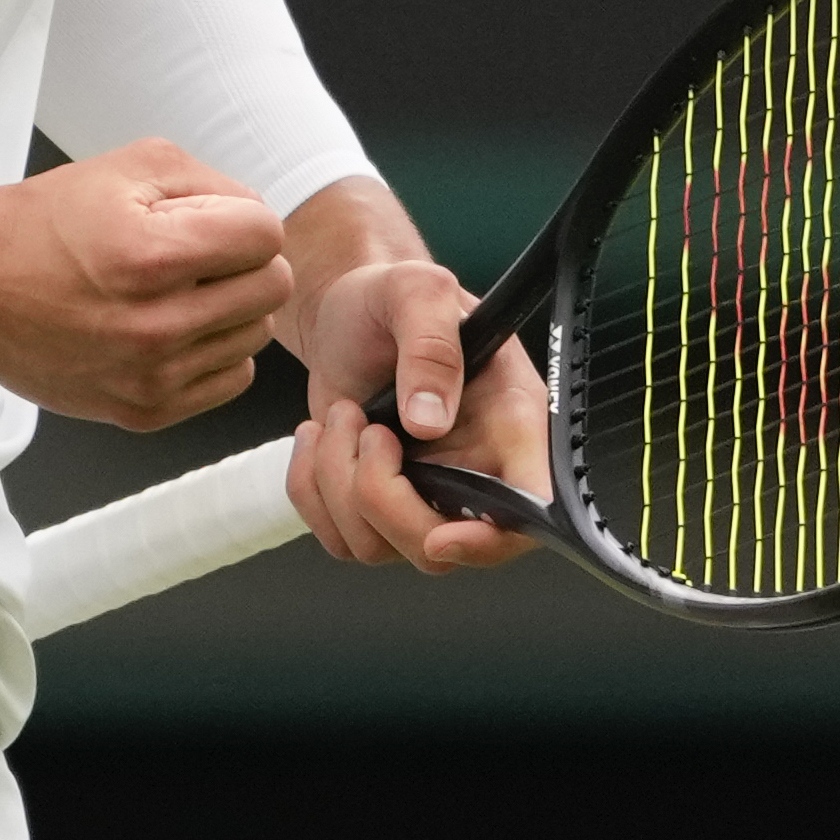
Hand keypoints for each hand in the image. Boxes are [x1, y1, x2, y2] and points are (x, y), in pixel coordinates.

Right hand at [0, 141, 289, 430]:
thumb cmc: (45, 223)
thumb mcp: (129, 167)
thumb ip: (212, 184)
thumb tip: (258, 219)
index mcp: (153, 258)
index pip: (267, 235)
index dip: (242, 218)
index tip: (208, 220)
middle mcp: (156, 326)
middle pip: (273, 287)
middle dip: (243, 260)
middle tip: (196, 252)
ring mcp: (151, 378)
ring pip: (256, 334)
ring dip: (231, 306)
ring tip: (177, 289)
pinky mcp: (144, 413)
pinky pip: (232, 378)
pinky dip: (215, 350)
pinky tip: (174, 326)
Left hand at [285, 254, 548, 572]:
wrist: (346, 312)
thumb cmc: (392, 297)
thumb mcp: (416, 292)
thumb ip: (431, 345)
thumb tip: (429, 422)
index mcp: (511, 423)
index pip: (527, 508)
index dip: (492, 540)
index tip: (442, 536)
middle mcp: (474, 472)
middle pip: (438, 547)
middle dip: (381, 497)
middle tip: (367, 428)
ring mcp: (423, 497)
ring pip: (379, 546)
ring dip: (338, 480)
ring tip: (343, 415)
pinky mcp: (374, 507)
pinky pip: (338, 538)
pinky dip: (311, 491)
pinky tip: (320, 439)